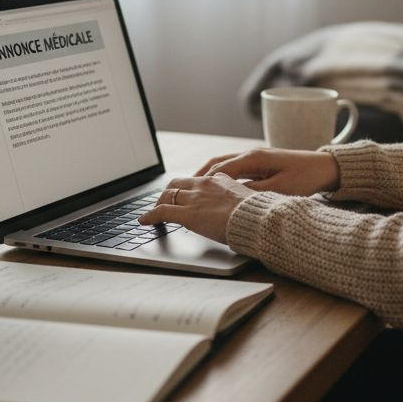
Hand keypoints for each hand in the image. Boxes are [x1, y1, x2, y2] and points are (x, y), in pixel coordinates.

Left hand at [139, 174, 257, 242]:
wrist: (257, 219)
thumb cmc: (258, 214)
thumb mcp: (248, 200)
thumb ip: (237, 200)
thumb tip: (236, 207)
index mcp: (220, 180)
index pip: (197, 180)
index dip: (187, 188)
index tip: (184, 194)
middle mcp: (204, 185)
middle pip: (177, 184)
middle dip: (167, 192)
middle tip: (163, 201)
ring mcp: (194, 198)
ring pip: (167, 195)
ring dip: (158, 203)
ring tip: (152, 212)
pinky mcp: (187, 214)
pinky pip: (162, 211)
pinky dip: (150, 216)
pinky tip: (145, 221)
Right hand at [194, 148, 339, 196]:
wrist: (326, 168)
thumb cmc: (306, 177)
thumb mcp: (279, 189)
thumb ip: (254, 192)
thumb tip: (231, 198)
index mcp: (253, 158)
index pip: (220, 170)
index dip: (203, 183)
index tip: (189, 194)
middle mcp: (251, 154)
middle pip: (217, 163)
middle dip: (199, 177)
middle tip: (182, 190)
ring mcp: (255, 158)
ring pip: (224, 165)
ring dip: (208, 176)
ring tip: (193, 189)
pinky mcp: (261, 164)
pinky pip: (234, 170)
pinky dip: (221, 177)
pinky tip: (216, 189)